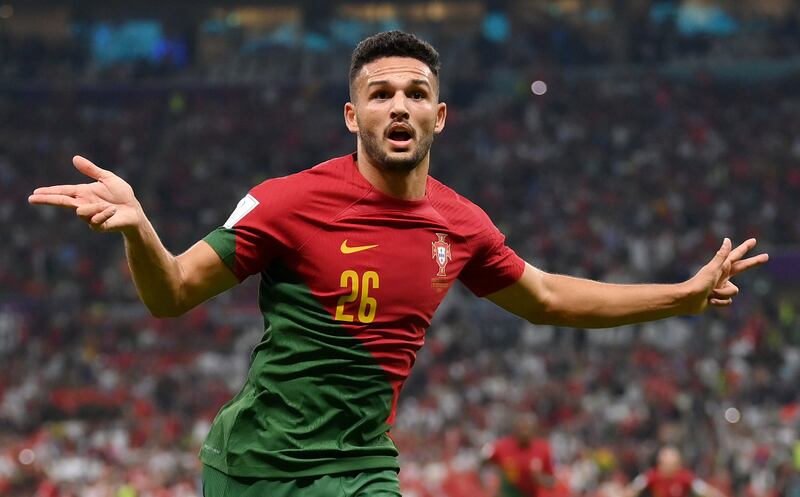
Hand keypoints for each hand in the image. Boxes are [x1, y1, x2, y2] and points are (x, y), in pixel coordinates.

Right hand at [28, 156, 142, 234]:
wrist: (135, 211)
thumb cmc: (122, 195)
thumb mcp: (107, 178)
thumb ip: (91, 170)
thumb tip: (74, 158)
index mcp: (83, 193)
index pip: (62, 192)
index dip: (49, 192)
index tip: (35, 192)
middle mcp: (83, 205)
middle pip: (61, 202)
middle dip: (47, 200)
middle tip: (32, 199)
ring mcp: (89, 216)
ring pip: (81, 212)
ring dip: (95, 207)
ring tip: (110, 205)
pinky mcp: (98, 226)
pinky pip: (95, 220)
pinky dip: (104, 213)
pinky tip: (113, 210)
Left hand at [682, 238, 768, 313]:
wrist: (688, 300)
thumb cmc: (699, 284)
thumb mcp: (713, 269)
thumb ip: (722, 256)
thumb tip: (727, 239)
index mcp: (722, 267)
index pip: (737, 255)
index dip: (745, 248)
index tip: (753, 240)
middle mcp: (723, 275)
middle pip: (742, 268)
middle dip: (753, 262)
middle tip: (766, 256)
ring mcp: (721, 286)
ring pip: (734, 291)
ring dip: (722, 294)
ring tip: (711, 293)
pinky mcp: (718, 297)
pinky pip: (728, 301)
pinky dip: (720, 302)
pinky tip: (709, 301)